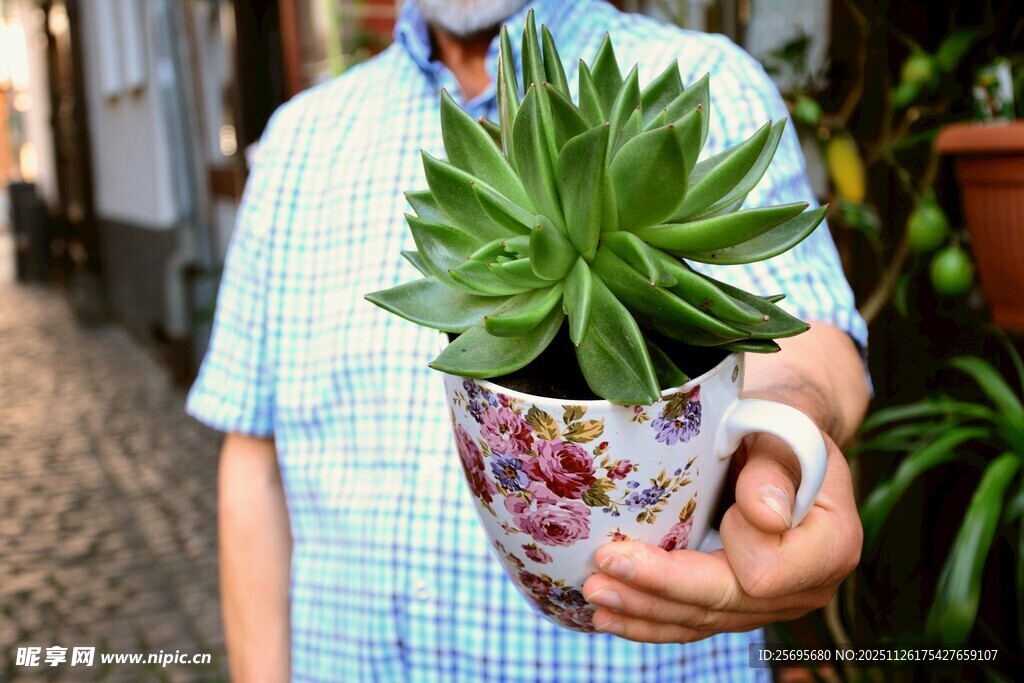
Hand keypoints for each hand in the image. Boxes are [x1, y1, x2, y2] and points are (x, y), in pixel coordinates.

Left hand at [581, 431, 861, 641]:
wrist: (778, 435)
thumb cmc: (779, 421)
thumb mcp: (783, 426)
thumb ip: (774, 468)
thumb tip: (765, 516)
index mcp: (831, 543)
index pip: (764, 574)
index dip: (730, 548)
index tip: (709, 507)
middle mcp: (807, 586)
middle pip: (724, 605)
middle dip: (659, 591)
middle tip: (600, 575)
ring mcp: (771, 602)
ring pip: (701, 621)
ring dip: (643, 611)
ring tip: (594, 595)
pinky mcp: (737, 603)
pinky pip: (692, 622)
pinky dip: (649, 620)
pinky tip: (611, 616)